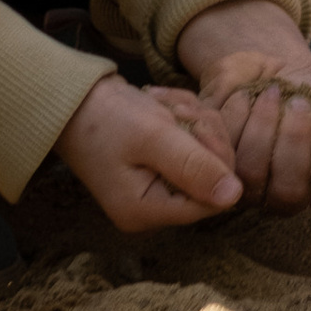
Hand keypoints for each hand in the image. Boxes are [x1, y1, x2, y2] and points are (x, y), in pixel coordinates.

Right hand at [52, 70, 242, 232]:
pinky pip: (197, 140)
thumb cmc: (107, 119)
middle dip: (203, 134)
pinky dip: (188, 116)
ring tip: (165, 105)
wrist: (76, 99)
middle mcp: (154, 208)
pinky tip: (165, 104)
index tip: (192, 128)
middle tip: (177, 111)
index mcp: (147, 212)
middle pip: (215, 175)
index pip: (211, 199)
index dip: (215, 160)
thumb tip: (234, 196)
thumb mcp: (153, 137)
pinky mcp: (163, 166)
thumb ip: (193, 166)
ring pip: (210, 151)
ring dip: (195, 119)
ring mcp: (159, 186)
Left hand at [174, 0, 310, 207]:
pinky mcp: (219, 162)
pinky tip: (249, 93)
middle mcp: (285, 196)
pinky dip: (239, 115)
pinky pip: (225, 151)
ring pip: (253, 174)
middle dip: (295, 140)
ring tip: (273, 92)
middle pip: (289, 190)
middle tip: (299, 100)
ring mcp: (248, 185)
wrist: (274, 66)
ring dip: (265, 127)